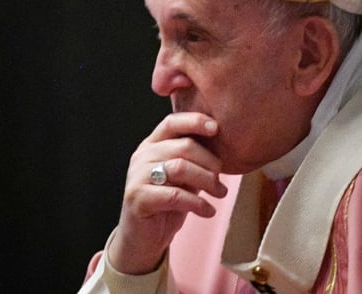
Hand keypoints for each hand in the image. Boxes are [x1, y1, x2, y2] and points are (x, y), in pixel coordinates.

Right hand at [107, 112, 227, 274]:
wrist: (142, 239)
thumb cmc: (166, 204)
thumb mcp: (183, 178)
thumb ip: (195, 160)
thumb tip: (224, 148)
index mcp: (152, 144)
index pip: (172, 122)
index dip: (194, 121)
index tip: (216, 128)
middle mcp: (142, 156)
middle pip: (183, 146)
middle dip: (210, 161)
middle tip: (222, 179)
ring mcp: (137, 176)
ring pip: (180, 167)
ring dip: (207, 180)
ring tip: (220, 193)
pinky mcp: (138, 198)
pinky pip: (175, 195)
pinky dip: (197, 203)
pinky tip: (208, 211)